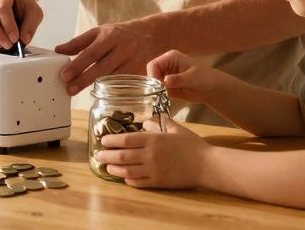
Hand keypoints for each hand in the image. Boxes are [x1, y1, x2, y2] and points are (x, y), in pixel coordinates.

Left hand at [55, 17, 165, 94]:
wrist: (152, 35)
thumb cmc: (120, 34)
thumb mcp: (100, 32)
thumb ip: (79, 42)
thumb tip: (58, 50)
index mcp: (110, 36)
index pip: (91, 52)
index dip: (77, 65)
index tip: (64, 75)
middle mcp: (121, 49)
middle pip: (100, 67)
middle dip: (83, 79)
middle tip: (68, 89)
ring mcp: (132, 62)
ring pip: (110, 77)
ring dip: (93, 85)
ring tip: (75, 90)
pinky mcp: (139, 74)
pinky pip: (122, 84)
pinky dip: (109, 89)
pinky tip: (98, 93)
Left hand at [96, 119, 210, 187]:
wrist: (206, 164)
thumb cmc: (192, 144)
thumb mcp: (175, 128)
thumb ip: (159, 123)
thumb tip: (145, 123)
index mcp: (153, 140)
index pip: (126, 139)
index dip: (112, 140)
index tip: (103, 140)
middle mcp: (150, 155)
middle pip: (122, 156)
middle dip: (107, 156)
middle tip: (98, 155)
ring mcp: (153, 170)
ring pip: (127, 171)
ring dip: (114, 169)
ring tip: (107, 167)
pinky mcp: (158, 182)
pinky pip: (138, 182)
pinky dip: (128, 180)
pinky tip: (124, 177)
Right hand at [147, 50, 223, 104]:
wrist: (212, 89)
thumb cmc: (205, 78)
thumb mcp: (192, 78)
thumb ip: (179, 79)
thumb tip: (166, 81)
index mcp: (171, 58)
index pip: (154, 65)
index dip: (152, 75)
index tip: (157, 87)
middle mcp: (166, 65)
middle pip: (151, 74)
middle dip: (153, 84)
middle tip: (161, 93)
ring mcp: (166, 76)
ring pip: (152, 84)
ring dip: (156, 91)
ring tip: (164, 96)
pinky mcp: (167, 86)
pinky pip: (158, 91)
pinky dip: (159, 96)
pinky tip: (165, 99)